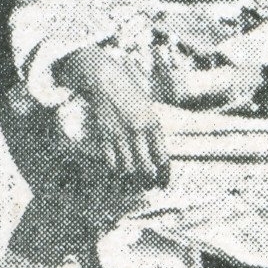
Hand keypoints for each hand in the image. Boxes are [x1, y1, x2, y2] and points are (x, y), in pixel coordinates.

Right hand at [56, 47, 170, 186]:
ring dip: (131, 181)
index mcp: (153, 123)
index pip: (162, 158)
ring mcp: (120, 134)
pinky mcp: (104, 136)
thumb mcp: (148, 107)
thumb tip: (156, 154)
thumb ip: (152, 129)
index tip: (163, 184)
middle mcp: (138, 131)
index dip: (163, 175)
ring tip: (134, 185)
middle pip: (145, 168)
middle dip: (148, 182)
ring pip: (127, 169)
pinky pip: (111, 162)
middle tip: (148, 187)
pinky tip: (119, 176)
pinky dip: (116, 173)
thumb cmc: (129, 92)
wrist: (105, 79)